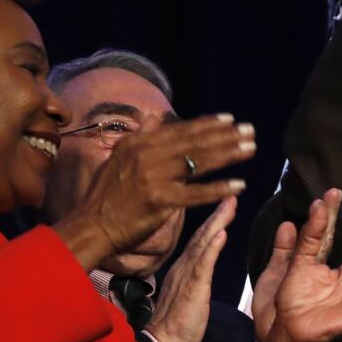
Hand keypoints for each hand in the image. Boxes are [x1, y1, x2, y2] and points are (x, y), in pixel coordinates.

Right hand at [55, 115, 252, 269]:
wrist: (91, 226)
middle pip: (194, 142)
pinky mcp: (160, 200)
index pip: (180, 130)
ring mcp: (153, 177)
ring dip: (229, 154)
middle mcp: (146, 154)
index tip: (229, 120)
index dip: (207, 124)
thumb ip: (141, 136)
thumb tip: (154, 116)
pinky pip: (197, 193)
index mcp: (137, 143)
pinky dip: (219, 188)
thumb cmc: (106, 196)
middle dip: (225, 135)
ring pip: (199, 162)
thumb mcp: (118, 158)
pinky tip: (239, 185)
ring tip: (251, 148)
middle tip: (249, 130)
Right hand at [144, 196, 234, 341]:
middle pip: (202, 236)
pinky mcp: (193, 288)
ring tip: (229, 204)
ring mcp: (187, 275)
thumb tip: (200, 270)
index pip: (200, 241)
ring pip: (203, 244)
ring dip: (217, 223)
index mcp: (184, 269)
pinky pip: (203, 265)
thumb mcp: (189, 295)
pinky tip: (221, 234)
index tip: (225, 205)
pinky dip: (212, 248)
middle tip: (231, 195)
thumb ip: (194, 279)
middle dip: (217, 214)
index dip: (213, 222)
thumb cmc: (176, 324)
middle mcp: (184, 267)